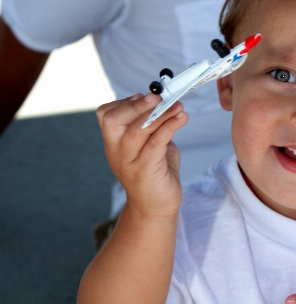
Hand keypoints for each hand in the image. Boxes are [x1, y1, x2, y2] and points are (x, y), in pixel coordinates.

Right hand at [96, 93, 187, 216]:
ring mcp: (129, 162)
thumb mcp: (151, 145)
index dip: (125, 102)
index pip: (106, 115)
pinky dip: (169, 127)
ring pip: (138, 130)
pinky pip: (156, 143)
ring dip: (161, 114)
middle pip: (115, 120)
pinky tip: (181, 119)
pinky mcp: (145, 171)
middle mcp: (116, 152)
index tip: (145, 96)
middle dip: (138, 105)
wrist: (156, 208)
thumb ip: (153, 126)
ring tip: (178, 106)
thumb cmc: (155, 174)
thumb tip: (164, 103)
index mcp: (114, 143)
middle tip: (159, 97)